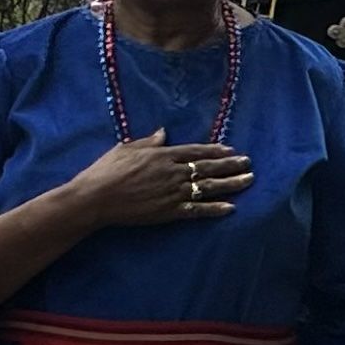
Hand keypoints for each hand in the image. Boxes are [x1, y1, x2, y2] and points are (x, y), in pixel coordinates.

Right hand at [73, 133, 252, 226]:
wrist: (96, 198)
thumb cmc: (106, 171)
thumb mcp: (126, 149)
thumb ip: (148, 141)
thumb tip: (162, 132)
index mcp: (163, 155)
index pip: (196, 151)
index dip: (216, 151)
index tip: (232, 150)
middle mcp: (173, 172)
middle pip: (208, 167)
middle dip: (231, 165)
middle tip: (249, 164)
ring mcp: (173, 192)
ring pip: (208, 187)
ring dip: (231, 184)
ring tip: (248, 180)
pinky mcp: (169, 211)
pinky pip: (197, 210)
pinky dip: (215, 209)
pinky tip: (231, 208)